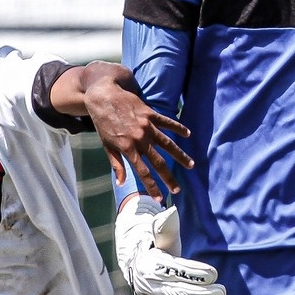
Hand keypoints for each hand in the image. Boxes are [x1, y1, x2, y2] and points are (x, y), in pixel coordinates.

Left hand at [80, 66, 193, 200]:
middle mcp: (140, 139)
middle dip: (168, 177)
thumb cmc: (103, 123)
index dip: (152, 186)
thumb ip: (116, 164)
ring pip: (167, 143)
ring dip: (180, 155)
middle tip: (177, 189)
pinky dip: (178, 128)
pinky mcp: (150, 114)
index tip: (160, 197)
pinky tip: (187, 134)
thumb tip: (120, 182)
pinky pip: (167, 122)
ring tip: (190, 165)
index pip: (142, 172)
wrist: (104, 96)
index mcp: (128, 148)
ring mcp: (147, 126)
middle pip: (158, 162)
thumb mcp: (107, 145)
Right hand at [114, 198, 223, 294]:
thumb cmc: (154, 245)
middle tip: (222, 294)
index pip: (171, 270)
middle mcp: (146, 287)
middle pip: (175, 292)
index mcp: (146, 264)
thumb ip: (165, 227)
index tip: (213, 273)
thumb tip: (170, 212)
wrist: (135, 264)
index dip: (192, 273)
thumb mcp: (158, 234)